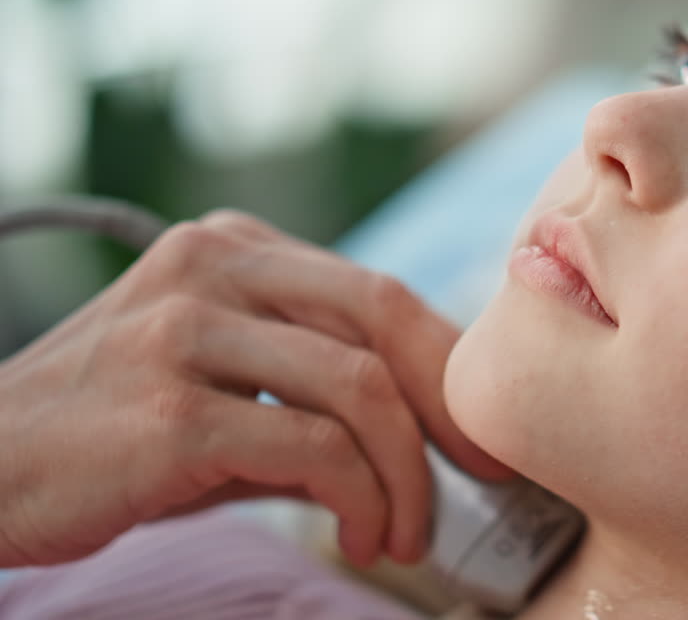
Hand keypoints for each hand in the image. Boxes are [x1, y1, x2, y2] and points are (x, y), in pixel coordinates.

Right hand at [0, 210, 510, 568]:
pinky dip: (360, 497)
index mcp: (234, 249)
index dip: (447, 363)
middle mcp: (214, 268)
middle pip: (384, 317)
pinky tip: (358, 535)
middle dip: (448, 407)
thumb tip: (420, 437)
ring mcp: (187, 332)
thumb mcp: (216, 385)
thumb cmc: (109, 436)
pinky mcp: (170, 411)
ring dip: (406, 473)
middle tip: (481, 475)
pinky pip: (312, 447)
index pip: (377, 294)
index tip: (481, 435)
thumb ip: (310, 390)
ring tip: (401, 534)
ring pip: (360, 384)